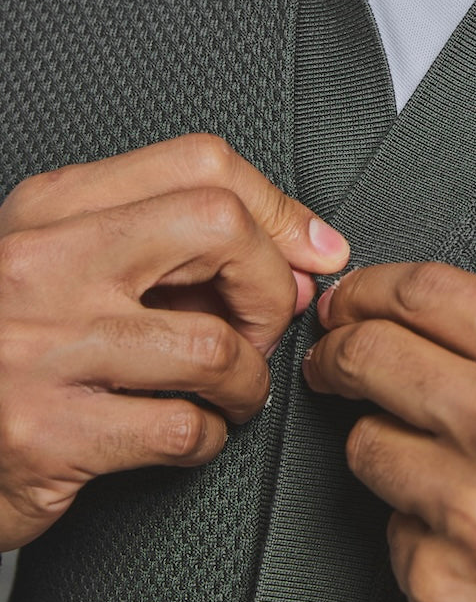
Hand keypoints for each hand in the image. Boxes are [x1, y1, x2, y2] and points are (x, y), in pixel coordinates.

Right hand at [0, 133, 348, 550]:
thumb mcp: (59, 264)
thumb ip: (164, 249)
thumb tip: (292, 260)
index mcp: (51, 209)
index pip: (199, 162)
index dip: (276, 206)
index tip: (307, 248)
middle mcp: (44, 263)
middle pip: (218, 225)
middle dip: (268, 283)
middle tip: (262, 325)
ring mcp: (42, 347)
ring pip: (213, 344)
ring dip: (247, 380)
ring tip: (230, 392)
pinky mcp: (46, 434)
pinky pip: (181, 428)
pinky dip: (208, 439)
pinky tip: (188, 435)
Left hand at [302, 260, 475, 601]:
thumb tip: (419, 318)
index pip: (426, 291)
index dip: (368, 289)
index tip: (349, 300)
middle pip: (373, 354)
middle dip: (338, 352)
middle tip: (332, 360)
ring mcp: (470, 508)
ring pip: (367, 445)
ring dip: (386, 450)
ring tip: (443, 472)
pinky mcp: (439, 581)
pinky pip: (391, 531)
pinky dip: (419, 532)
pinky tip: (470, 543)